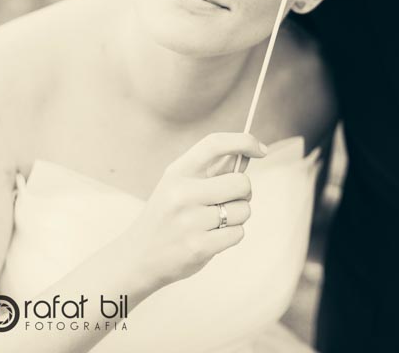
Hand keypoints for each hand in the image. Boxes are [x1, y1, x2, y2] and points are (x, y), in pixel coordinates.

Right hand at [121, 132, 266, 291]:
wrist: (137, 258)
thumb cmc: (167, 216)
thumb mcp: (180, 184)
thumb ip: (213, 169)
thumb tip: (247, 154)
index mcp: (178, 171)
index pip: (215, 143)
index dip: (244, 141)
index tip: (261, 150)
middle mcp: (182, 193)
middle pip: (241, 182)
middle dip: (243, 193)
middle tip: (228, 201)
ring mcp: (189, 221)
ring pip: (243, 210)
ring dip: (237, 217)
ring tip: (214, 222)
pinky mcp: (198, 247)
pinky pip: (238, 233)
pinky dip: (232, 236)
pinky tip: (212, 238)